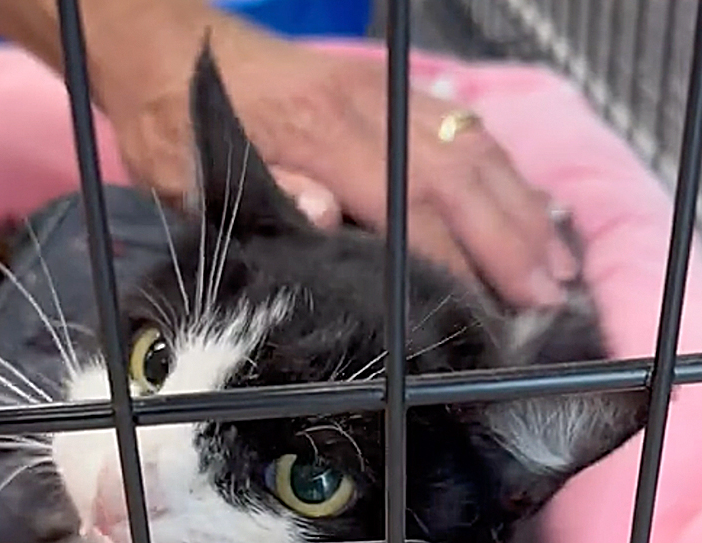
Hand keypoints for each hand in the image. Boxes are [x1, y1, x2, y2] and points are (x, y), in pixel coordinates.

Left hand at [103, 30, 576, 307]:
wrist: (170, 48)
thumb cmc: (178, 125)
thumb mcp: (195, 174)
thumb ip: (268, 194)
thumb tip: (329, 217)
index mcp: (320, 136)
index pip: (409, 208)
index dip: (454, 263)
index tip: (489, 311)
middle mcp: (367, 107)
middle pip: (461, 179)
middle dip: (512, 242)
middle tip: (550, 297)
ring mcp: (384, 91)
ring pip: (476, 149)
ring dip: (523, 208)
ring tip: (556, 262)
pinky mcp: (388, 87)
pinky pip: (465, 125)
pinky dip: (505, 168)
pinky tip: (528, 201)